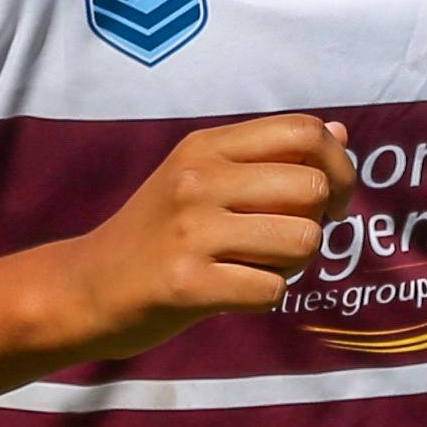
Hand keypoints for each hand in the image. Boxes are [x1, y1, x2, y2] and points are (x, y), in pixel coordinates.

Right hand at [49, 117, 349, 358]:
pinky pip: (271, 289)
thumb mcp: (203, 178)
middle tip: (286, 242)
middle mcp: (199, 179)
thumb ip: (268, 157)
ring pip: (302, 240)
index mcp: (206, 146)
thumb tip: (339, 133)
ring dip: (294, 264)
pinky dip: (265, 297)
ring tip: (258, 266)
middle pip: (312, 186)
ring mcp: (191, 231)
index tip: (329, 199)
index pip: (303, 130)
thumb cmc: (156, 233)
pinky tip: (233, 292)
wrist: (86, 287)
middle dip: (318, 222)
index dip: (337, 165)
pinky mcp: (186, 284)